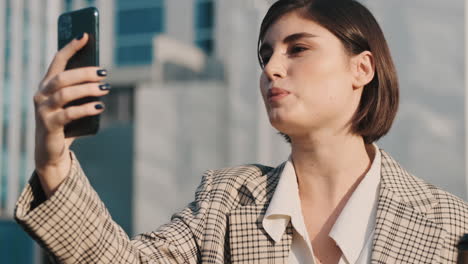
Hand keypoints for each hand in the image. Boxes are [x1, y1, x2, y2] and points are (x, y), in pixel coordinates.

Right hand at [33, 33, 109, 196]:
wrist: (51, 152)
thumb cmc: (66, 124)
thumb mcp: (72, 104)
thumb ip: (80, 90)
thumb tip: (101, 76)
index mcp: (46, 85)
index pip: (57, 61)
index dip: (71, 47)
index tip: (85, 36)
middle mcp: (41, 95)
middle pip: (62, 77)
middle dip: (84, 72)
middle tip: (104, 72)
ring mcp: (43, 110)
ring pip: (65, 94)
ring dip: (88, 89)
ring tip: (105, 89)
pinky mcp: (49, 125)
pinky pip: (69, 113)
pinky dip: (86, 108)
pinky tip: (100, 107)